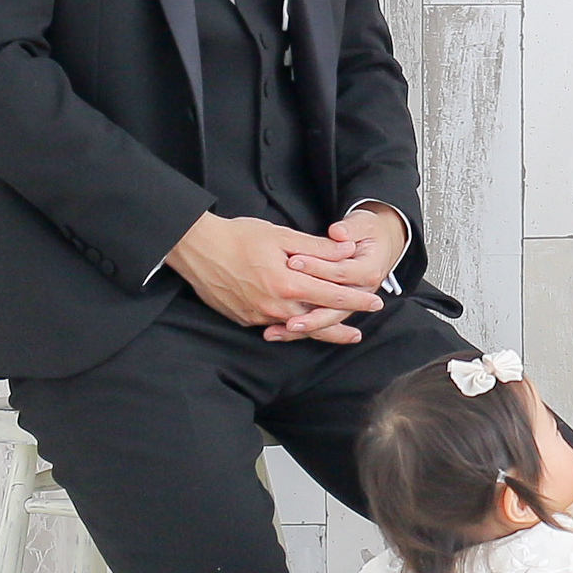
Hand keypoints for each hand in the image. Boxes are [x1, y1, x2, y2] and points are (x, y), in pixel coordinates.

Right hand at [165, 212, 386, 340]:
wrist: (197, 248)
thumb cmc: (239, 236)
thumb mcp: (282, 236)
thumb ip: (318, 247)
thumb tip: (348, 249)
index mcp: (289, 284)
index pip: (333, 296)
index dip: (356, 301)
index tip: (375, 303)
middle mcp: (275, 306)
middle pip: (317, 321)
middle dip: (340, 327)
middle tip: (358, 334)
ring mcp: (258, 316)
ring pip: (295, 328)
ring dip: (316, 332)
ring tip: (335, 336)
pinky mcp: (244, 319)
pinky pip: (273, 326)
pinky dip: (289, 328)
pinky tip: (298, 328)